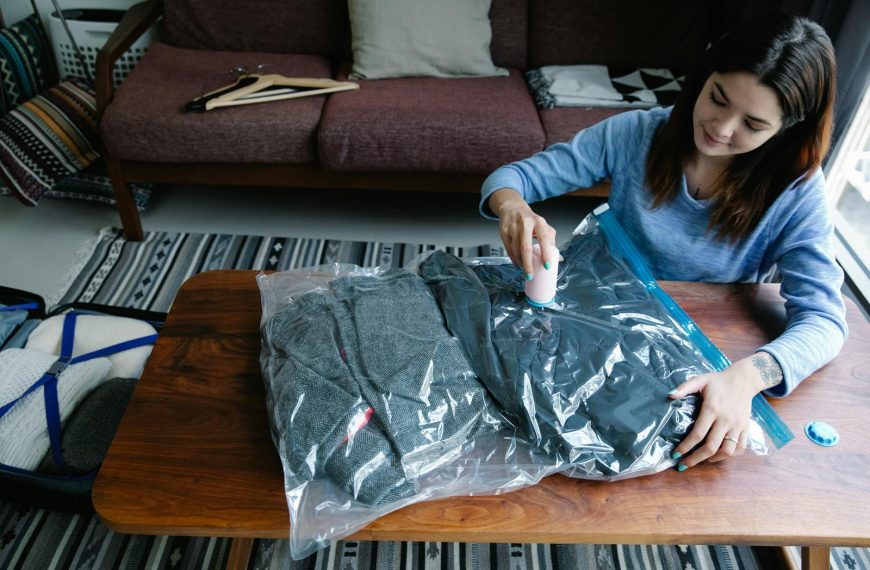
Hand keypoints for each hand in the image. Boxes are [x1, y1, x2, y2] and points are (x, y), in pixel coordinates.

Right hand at [489, 188, 556, 277]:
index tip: (547, 266)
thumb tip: (559, 259)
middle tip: (530, 275)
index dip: (546, 253)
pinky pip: (508, 249)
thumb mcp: (543, 227)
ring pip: (516, 250)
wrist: (513, 208)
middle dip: (528, 264)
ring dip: (520, 262)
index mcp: (539, 222)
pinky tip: (517, 263)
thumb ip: (551, 242)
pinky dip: (513, 259)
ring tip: (524, 268)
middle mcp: (525, 223)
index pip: (544, 238)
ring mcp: (513, 227)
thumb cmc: (531, 221)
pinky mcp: (504, 231)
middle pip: (526, 247)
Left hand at [668, 354, 776, 469]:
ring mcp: (738, 425)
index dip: (686, 447)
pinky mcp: (746, 428)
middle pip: (711, 447)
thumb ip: (685, 387)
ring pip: (727, 450)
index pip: (698, 434)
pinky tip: (718, 455)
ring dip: (713, 459)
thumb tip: (669, 396)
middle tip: (683, 465)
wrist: (744, 379)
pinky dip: (730, 455)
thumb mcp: (700, 380)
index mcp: (712, 409)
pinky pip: (741, 447)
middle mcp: (726, 420)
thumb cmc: (718, 381)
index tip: (676, 454)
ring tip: (701, 460)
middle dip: (695, 459)